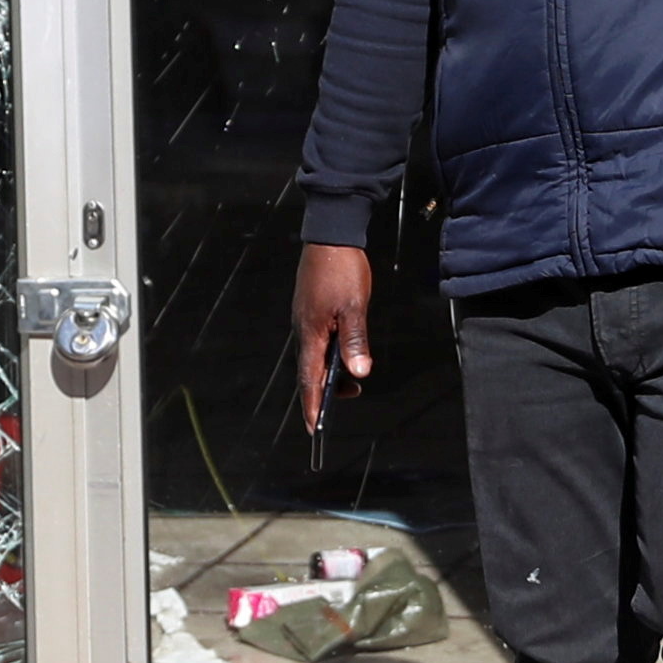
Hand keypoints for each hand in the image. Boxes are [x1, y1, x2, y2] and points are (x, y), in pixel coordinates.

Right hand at [294, 241, 374, 431]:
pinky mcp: (311, 309)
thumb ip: (356, 341)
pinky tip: (343, 352)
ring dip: (329, 372)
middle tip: (346, 400)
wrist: (331, 234)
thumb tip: (358, 372)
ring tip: (352, 379)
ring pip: (315, 355)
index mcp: (312, 333)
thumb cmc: (342, 269)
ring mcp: (306, 319)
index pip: (309, 378)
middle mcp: (304, 329)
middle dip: (324, 392)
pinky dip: (328, 354)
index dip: (312, 405)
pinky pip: (317, 341)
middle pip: (311, 370)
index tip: (314, 428)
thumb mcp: (355, 306)